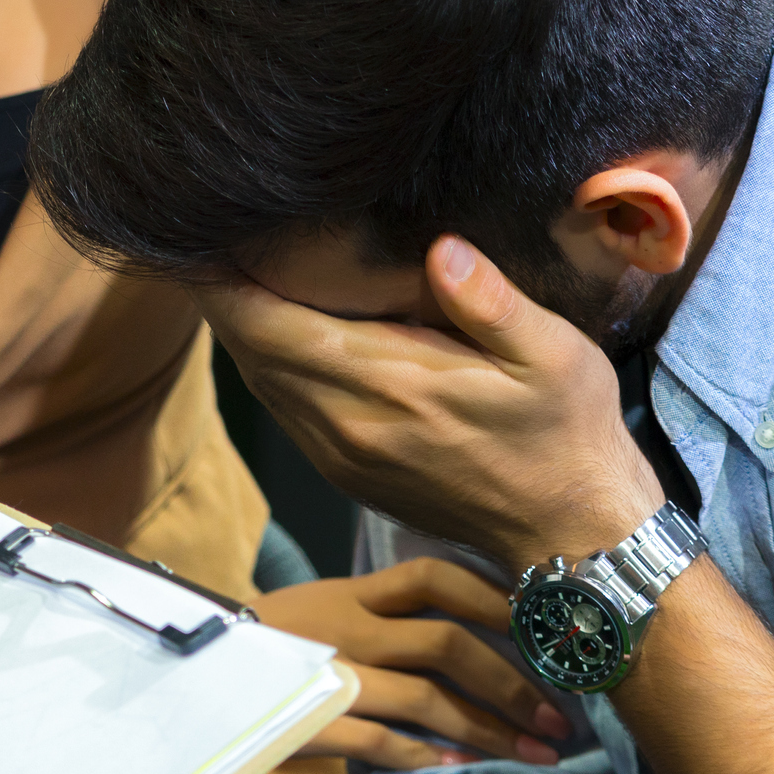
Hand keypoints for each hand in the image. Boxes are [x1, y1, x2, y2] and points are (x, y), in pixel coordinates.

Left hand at [195, 237, 657, 575]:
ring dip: (243, 332)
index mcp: (391, 385)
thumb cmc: (568, 436)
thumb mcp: (555, 356)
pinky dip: (270, 369)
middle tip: (213, 242)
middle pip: (251, 353)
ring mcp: (342, 455)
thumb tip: (443, 250)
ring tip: (236, 276)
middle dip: (225, 297)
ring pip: (262, 384)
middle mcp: (350, 425)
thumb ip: (493, 302)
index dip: (227, 283)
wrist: (570, 533)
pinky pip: (284, 412)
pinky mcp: (347, 474)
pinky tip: (280, 335)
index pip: (272, 328)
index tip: (204, 239)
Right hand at [255, 559, 572, 767]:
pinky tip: (460, 771)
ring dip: (487, 728)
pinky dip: (425, 756)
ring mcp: (328, 673)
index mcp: (350, 595)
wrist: (182, 674)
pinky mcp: (309, 722)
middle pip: (446, 641)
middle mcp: (345, 626)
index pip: (433, 576)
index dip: (495, 597)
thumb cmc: (262, 649)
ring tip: (531, 754)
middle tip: (557, 718)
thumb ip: (378, 615)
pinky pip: (379, 742)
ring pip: (425, 696)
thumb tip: (464, 631)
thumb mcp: (319, 613)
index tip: (546, 627)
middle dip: (513, 681)